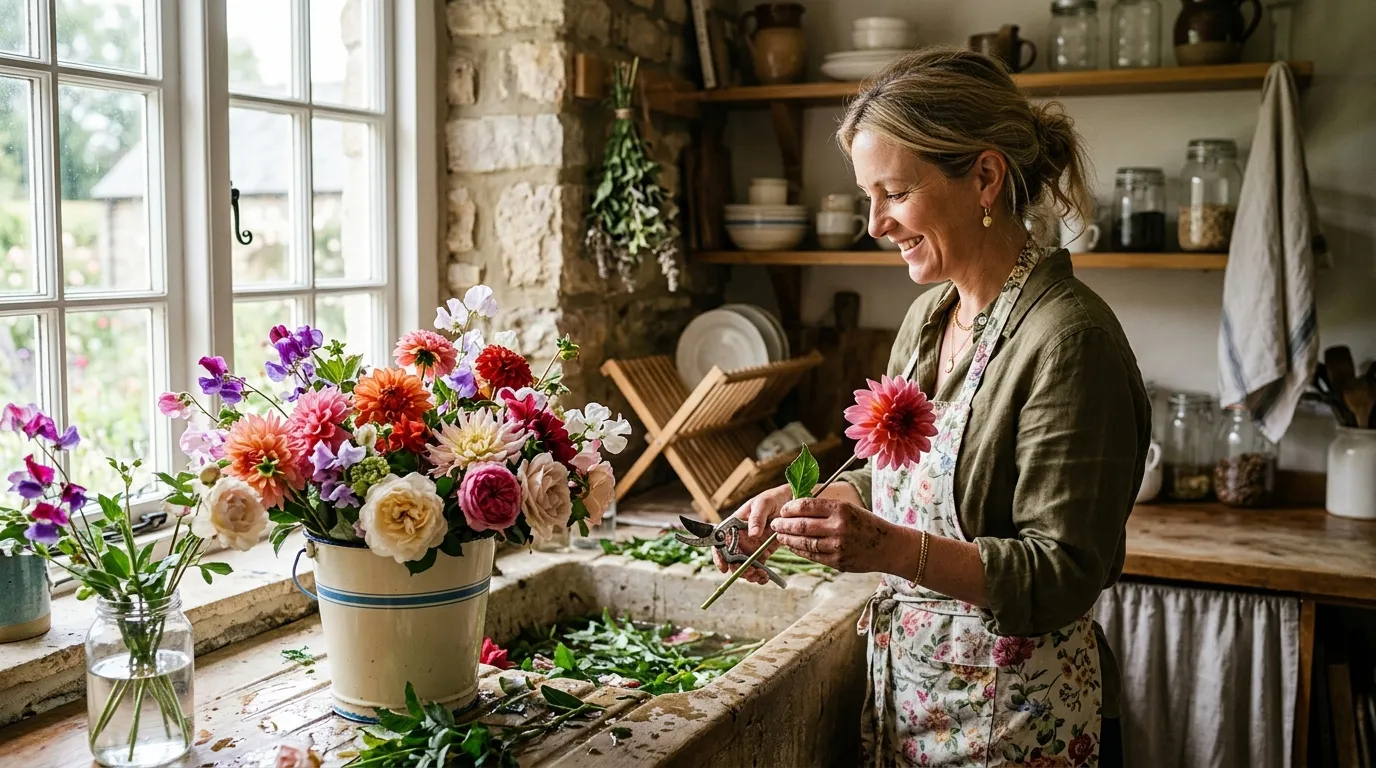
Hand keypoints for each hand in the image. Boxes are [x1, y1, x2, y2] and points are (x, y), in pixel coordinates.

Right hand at [711, 484, 789, 584]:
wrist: (789, 502)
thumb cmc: (772, 498)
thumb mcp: (763, 503)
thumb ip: (757, 518)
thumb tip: (752, 534)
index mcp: (734, 525)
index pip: (719, 542)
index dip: (718, 556)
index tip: (724, 567)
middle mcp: (739, 538)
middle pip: (731, 559)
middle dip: (737, 569)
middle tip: (750, 572)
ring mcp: (750, 547)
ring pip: (743, 566)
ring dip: (749, 575)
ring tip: (760, 575)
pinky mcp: (762, 553)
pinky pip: (757, 568)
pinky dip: (759, 576)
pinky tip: (765, 577)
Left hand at [770, 496, 892, 573]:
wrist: (889, 547)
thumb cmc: (867, 524)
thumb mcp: (850, 509)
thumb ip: (826, 509)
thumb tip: (796, 509)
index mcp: (841, 509)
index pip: (807, 506)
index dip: (791, 508)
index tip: (783, 509)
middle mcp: (839, 527)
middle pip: (802, 525)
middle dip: (784, 525)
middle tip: (775, 523)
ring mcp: (838, 546)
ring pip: (804, 542)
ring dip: (788, 539)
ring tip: (780, 536)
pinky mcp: (837, 562)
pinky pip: (812, 556)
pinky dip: (799, 550)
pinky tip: (793, 546)